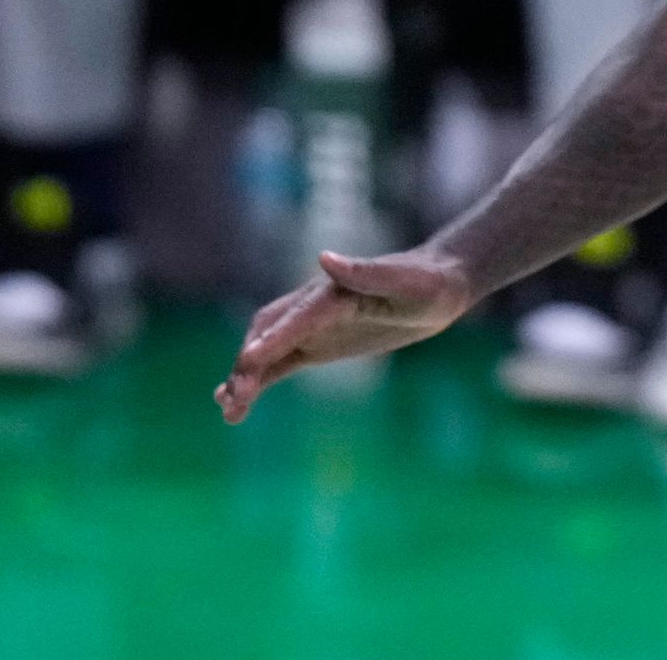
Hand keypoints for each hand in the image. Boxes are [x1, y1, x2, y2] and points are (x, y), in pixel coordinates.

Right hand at [216, 246, 475, 420]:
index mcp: (335, 291)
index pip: (300, 316)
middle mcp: (314, 305)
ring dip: (244, 375)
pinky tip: (235, 403)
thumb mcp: (407, 282)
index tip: (252, 360)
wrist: (439, 284)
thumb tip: (324, 259)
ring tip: (227, 407)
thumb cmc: (427, 282)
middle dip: (250, 362)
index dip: (276, 338)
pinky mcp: (315, 344)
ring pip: (266, 349)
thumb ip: (367, 273)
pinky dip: (257, 380)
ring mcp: (311, 326)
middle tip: (236, 397)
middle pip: (270, 331)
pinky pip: (278, 363)